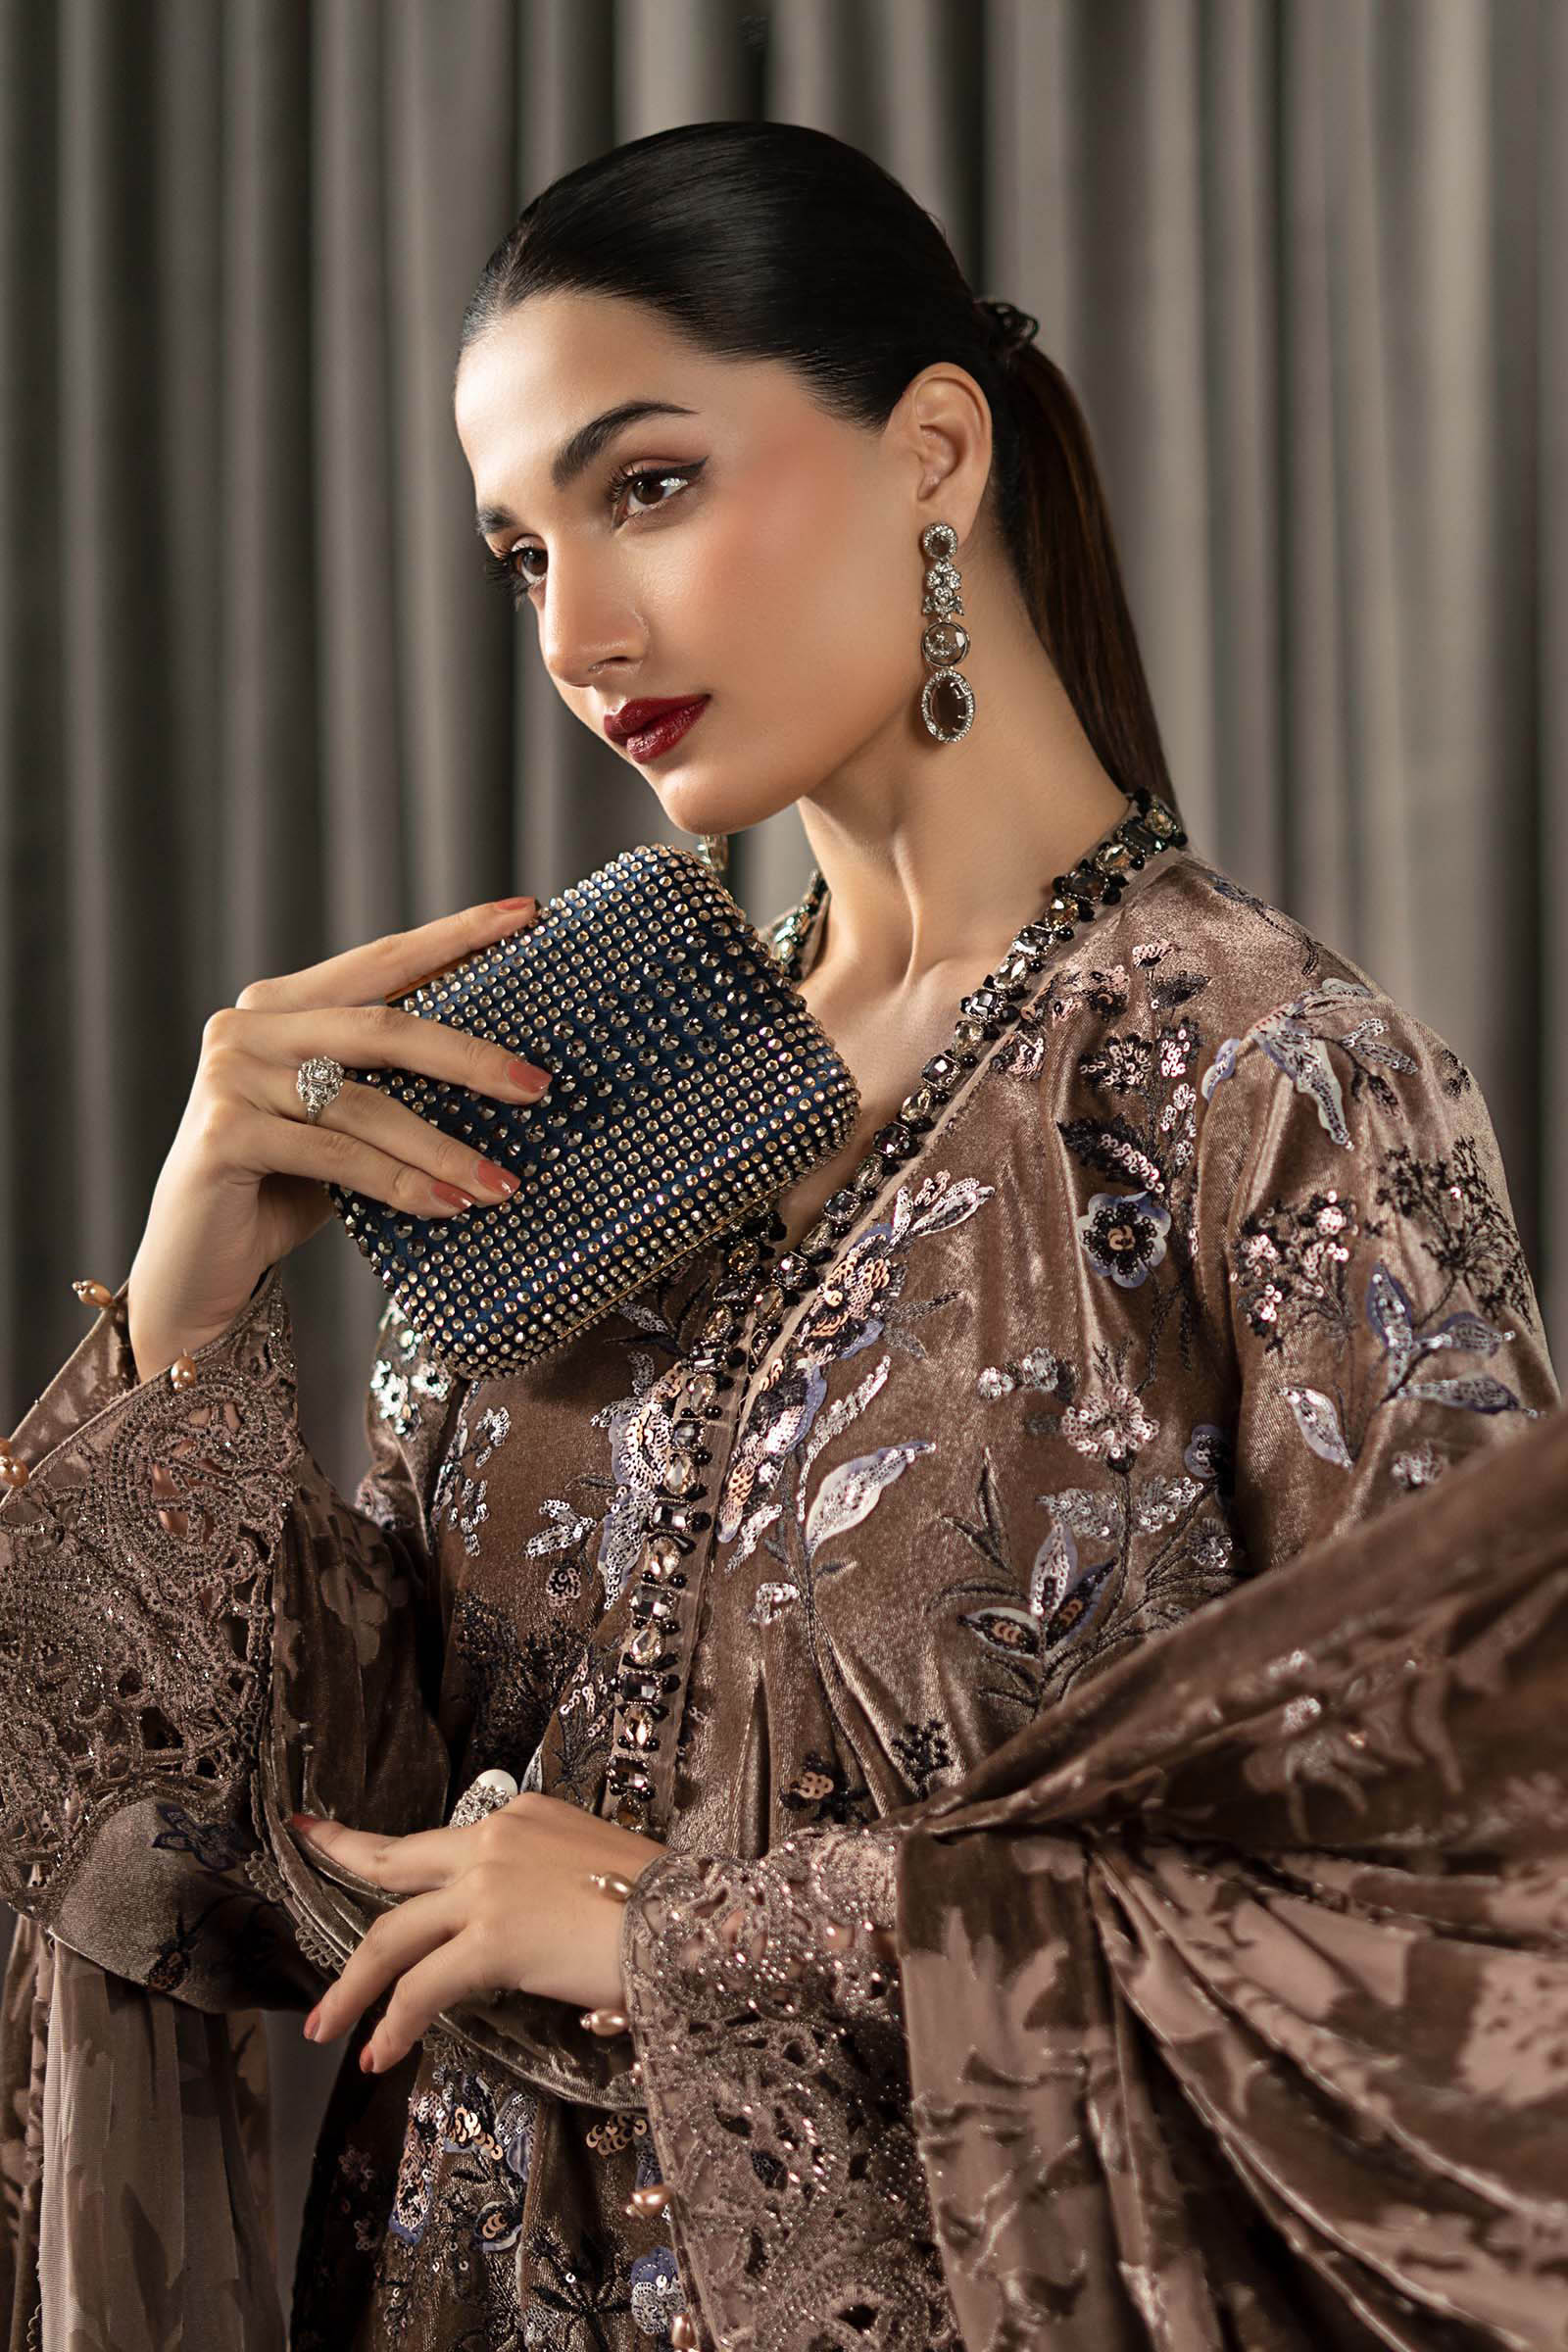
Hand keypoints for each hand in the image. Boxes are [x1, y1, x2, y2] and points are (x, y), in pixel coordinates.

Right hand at [124, 895, 553, 1380]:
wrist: (195, 1266)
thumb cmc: (284, 1189)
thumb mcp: (344, 1124)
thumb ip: (390, 1085)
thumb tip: (508, 1078)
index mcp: (283, 1005)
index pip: (383, 960)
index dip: (455, 936)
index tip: (528, 914)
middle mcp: (248, 1026)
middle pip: (382, 1028)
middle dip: (469, 1058)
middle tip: (537, 1087)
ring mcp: (230, 1075)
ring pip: (366, 1104)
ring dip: (444, 1148)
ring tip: (501, 1184)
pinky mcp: (225, 1133)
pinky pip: (338, 1157)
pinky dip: (401, 1183)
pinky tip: (447, 1207)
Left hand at [291, 1791, 668, 2073]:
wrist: (693, 1922)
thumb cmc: (663, 1905)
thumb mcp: (592, 1868)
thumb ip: (541, 1884)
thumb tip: (521, 1927)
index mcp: (519, 1817)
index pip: (435, 1838)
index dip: (377, 1839)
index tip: (327, 1825)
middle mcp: (493, 1838)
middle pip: (394, 1865)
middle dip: (339, 1859)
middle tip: (300, 1847)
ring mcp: (487, 1886)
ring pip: (391, 1935)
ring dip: (352, 1985)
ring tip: (324, 2028)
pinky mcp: (492, 1939)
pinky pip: (421, 1988)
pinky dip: (394, 2024)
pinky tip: (379, 2053)